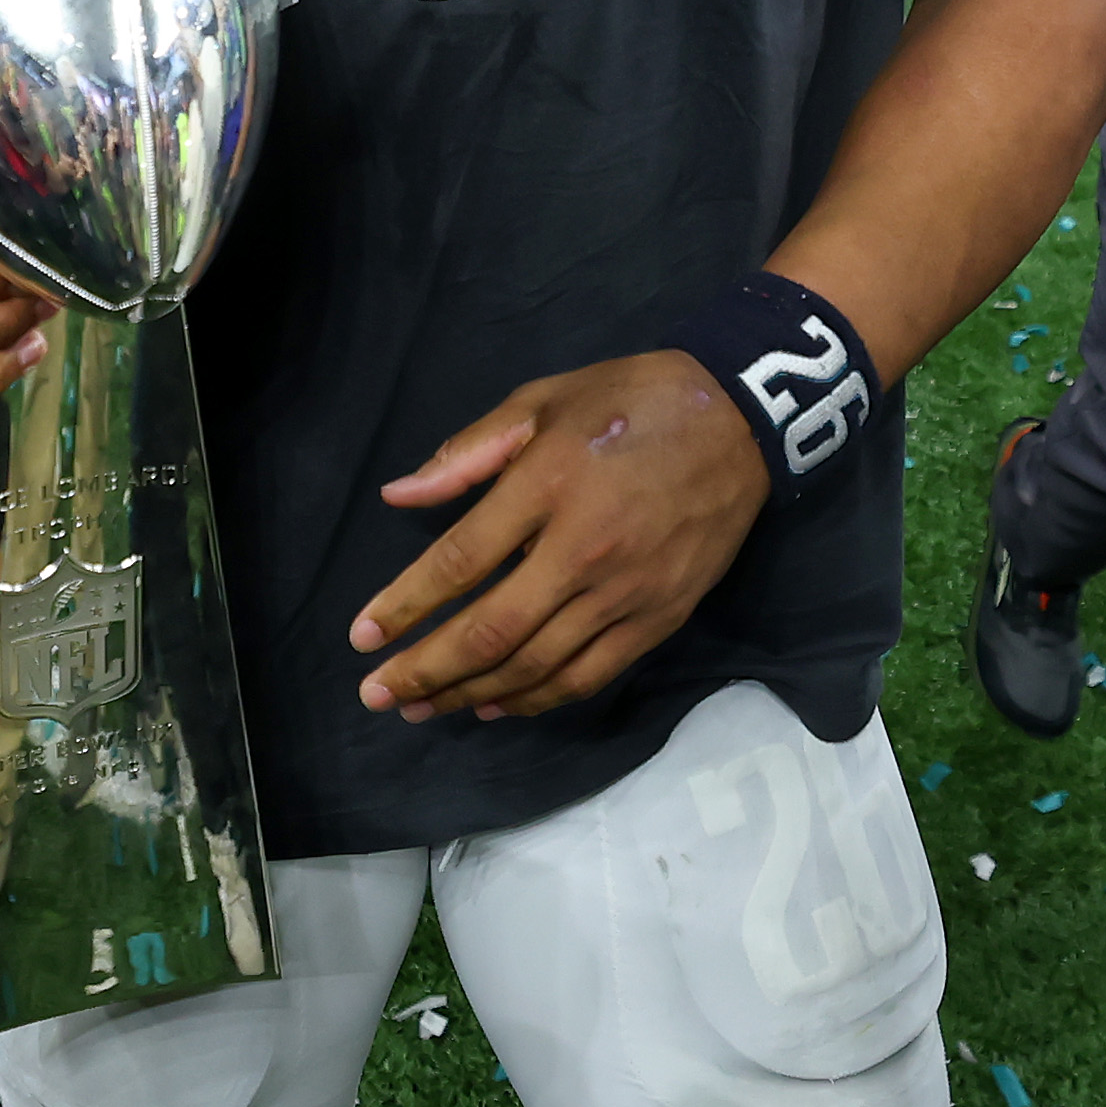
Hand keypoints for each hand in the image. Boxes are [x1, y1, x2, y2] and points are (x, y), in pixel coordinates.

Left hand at [347, 350, 770, 721]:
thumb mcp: (543, 401)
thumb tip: (397, 495)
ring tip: (423, 707)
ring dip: (471, 692)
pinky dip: (536, 698)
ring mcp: (627, 591)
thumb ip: (468, 453)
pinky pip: (588, 676)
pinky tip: (496, 704)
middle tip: (377, 694)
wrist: (743, 418)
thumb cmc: (631, 398)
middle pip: (492, 629)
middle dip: (426, 670)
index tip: (362, 636)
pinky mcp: (660, 618)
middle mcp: (584, 549)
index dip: (405, 605)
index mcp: (548, 484)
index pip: (461, 561)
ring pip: (537, 664)